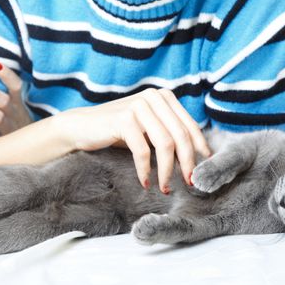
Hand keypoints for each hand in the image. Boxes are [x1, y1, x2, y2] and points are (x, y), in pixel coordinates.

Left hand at [0, 61, 32, 143]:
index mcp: (19, 105)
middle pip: (2, 101)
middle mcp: (15, 116)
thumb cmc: (24, 125)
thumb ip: (13, 92)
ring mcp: (10, 131)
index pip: (15, 86)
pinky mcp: (3, 145)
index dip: (6, 75)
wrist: (38, 148)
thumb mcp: (22, 108)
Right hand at [64, 88, 211, 192]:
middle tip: (188, 182)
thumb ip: (169, 133)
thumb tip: (197, 156)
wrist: (80, 127)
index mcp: (164, 97)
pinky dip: (145, 170)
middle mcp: (153, 97)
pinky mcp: (124, 118)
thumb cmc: (118, 132)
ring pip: (165, 144)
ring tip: (165, 187)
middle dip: (187, 163)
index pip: (190, 126)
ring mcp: (139, 106)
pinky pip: (143, 151)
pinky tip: (145, 182)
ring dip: (167, 170)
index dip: (199, 149)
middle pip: (181, 135)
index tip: (204, 169)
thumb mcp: (148, 129)